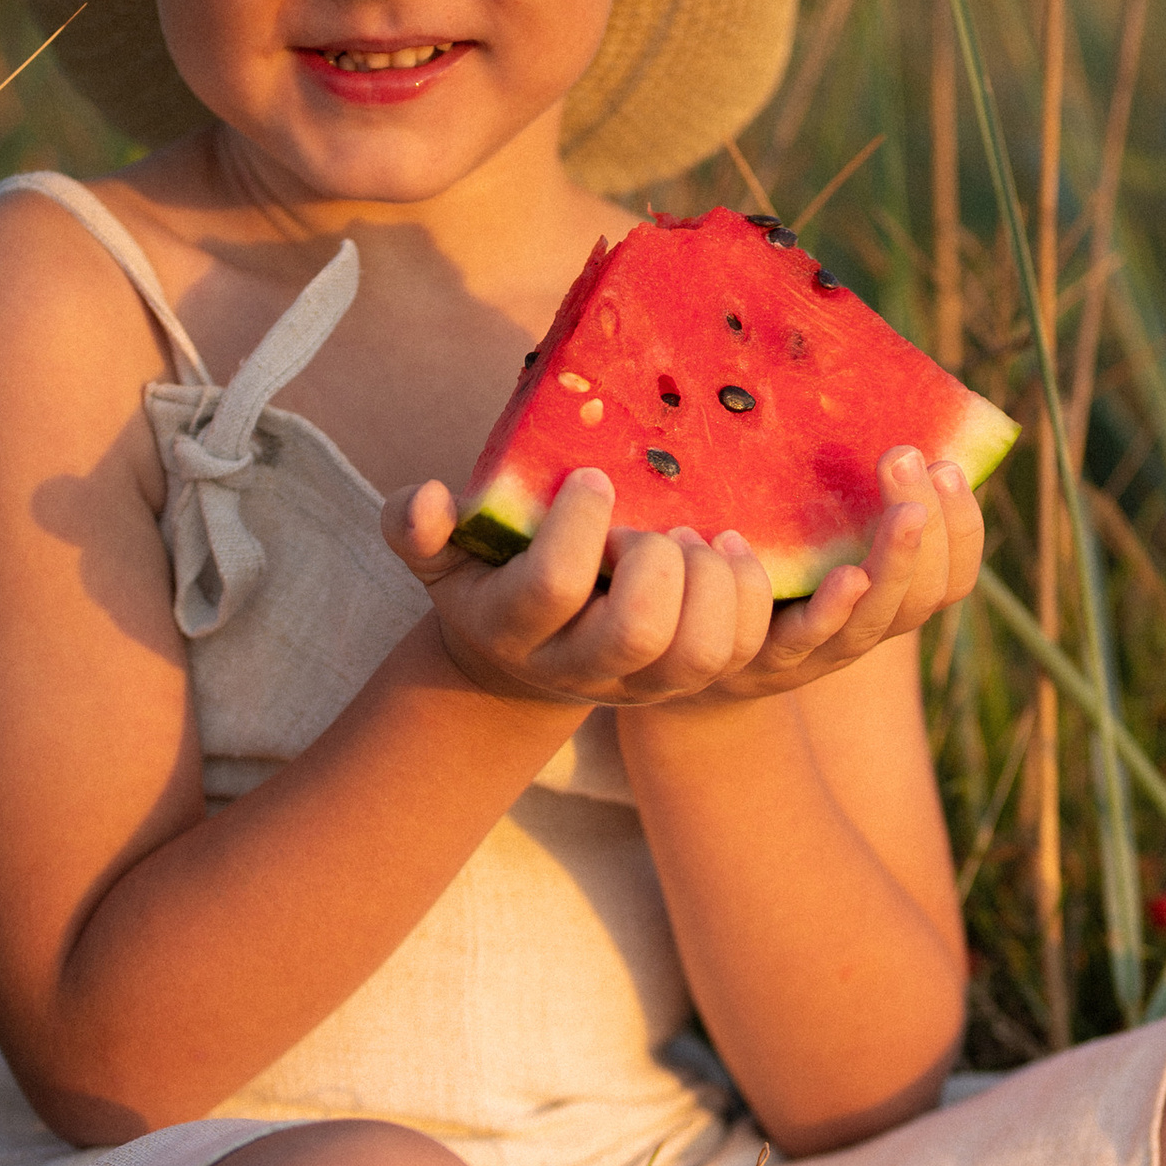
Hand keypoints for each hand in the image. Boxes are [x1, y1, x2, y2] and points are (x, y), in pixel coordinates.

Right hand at [384, 465, 777, 707]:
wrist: (521, 658)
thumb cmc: (486, 581)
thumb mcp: (441, 557)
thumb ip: (416, 529)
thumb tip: (426, 499)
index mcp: (514, 628)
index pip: (553, 585)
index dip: (580, 526)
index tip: (592, 480)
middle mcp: (579, 668)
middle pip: (637, 631)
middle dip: (655, 560)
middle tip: (646, 528)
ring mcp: (639, 685)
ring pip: (699, 652)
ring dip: (710, 581)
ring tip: (694, 538)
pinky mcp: (687, 684)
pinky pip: (740, 654)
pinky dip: (749, 597)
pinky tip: (730, 551)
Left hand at [699, 445, 985, 703]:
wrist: (694, 646)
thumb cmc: (760, 571)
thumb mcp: (810, 529)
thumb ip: (841, 489)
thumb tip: (859, 380)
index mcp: (887, 598)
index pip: (953, 577)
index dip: (963, 528)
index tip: (950, 466)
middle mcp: (865, 627)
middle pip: (924, 594)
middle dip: (932, 528)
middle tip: (910, 459)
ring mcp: (822, 649)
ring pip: (879, 619)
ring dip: (897, 561)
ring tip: (905, 510)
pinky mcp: (770, 657)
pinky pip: (810, 637)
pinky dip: (830, 606)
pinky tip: (842, 572)